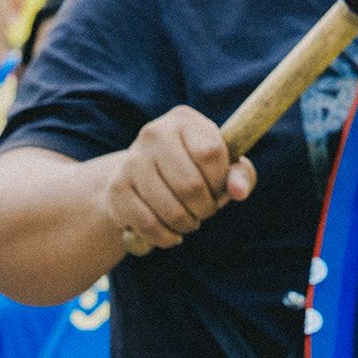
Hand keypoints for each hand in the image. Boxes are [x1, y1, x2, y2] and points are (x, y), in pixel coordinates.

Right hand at [102, 105, 256, 252]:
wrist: (140, 179)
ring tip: (188, 220)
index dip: (220, 181)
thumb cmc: (192, 171)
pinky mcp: (117, 190)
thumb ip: (240, 175)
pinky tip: (171, 233)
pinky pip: (150, 225)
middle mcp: (154, 133)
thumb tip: (238, 192)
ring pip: (171, 210)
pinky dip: (166, 237)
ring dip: (187, 225)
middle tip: (204, 210)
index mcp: (183, 120)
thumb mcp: (221, 167)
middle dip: (205, 208)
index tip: (218, 188)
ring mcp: (132, 161)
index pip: (211, 153)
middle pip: (191, 185)